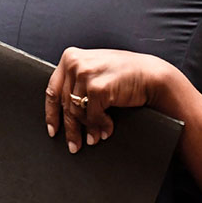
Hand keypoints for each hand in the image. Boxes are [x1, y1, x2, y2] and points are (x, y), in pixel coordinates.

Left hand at [44, 47, 175, 153]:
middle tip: (73, 146)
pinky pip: (92, 116)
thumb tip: (62, 110)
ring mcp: (85, 75)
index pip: (52, 90)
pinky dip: (100, 126)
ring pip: (77, 113)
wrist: (150, 75)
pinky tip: (108, 130)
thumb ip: (77, 81)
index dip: (51, 114)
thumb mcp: (95, 69)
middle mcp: (74, 63)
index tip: (53, 130)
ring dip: (88, 130)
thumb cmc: (125, 74)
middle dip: (70, 129)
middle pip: (65, 105)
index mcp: (70, 57)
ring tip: (94, 139)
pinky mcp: (97, 88)